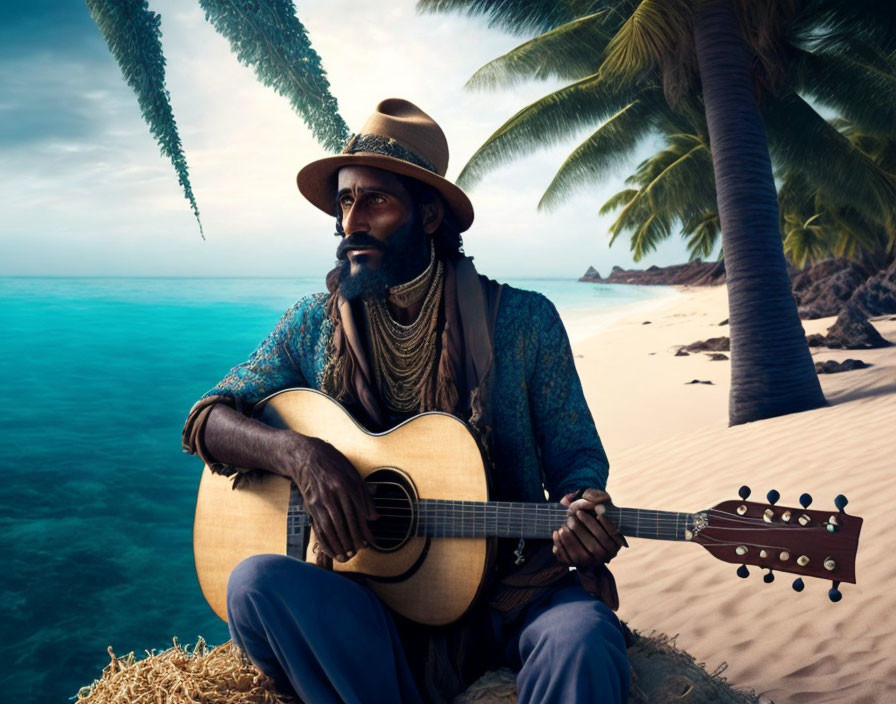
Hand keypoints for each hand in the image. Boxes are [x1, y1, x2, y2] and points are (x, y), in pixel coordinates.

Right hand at [275, 432, 377, 561]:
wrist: (307, 456)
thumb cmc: (334, 464)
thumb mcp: (354, 474)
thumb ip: (365, 496)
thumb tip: (374, 517)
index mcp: (346, 484)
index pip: (357, 512)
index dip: (363, 529)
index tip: (369, 542)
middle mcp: (332, 493)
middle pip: (344, 522)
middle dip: (352, 540)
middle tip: (358, 552)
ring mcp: (319, 500)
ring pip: (330, 527)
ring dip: (339, 543)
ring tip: (346, 556)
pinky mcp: (310, 506)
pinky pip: (318, 527)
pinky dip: (324, 540)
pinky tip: (331, 550)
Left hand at [552, 488, 626, 569]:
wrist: (578, 527)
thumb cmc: (590, 513)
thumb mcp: (596, 502)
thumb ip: (596, 497)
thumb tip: (595, 503)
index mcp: (615, 543)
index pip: (612, 535)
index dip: (606, 524)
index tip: (597, 511)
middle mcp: (604, 555)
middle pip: (596, 547)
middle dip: (584, 531)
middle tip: (575, 516)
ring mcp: (590, 561)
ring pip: (582, 555)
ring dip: (571, 540)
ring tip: (564, 526)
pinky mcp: (575, 563)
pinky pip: (568, 559)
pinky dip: (560, 546)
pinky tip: (557, 533)